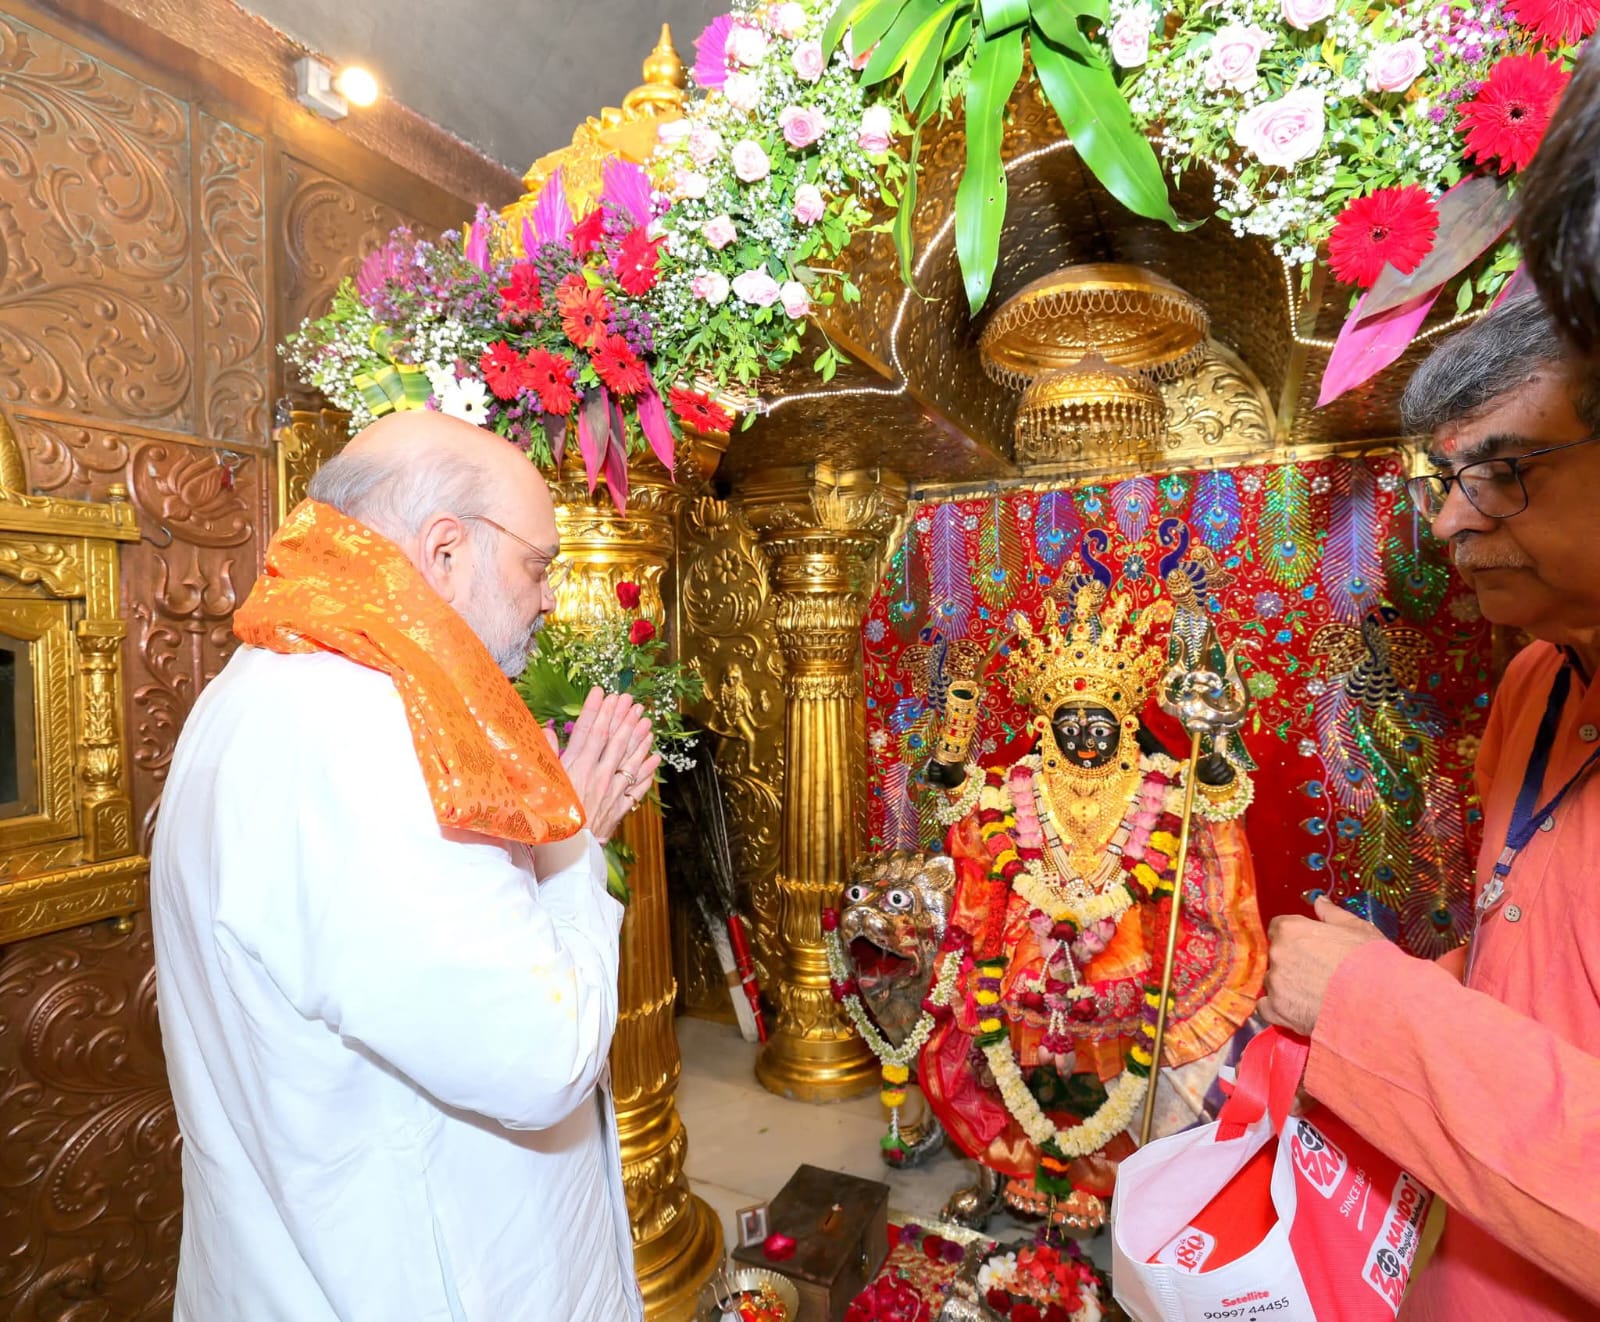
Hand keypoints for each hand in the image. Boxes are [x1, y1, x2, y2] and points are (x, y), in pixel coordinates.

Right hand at [559, 687, 659, 843]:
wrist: (567, 854)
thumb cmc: (548, 820)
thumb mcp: (540, 786)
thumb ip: (545, 757)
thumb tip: (546, 731)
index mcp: (577, 769)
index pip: (590, 732)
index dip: (597, 710)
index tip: (603, 692)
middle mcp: (598, 776)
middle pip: (614, 741)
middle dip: (623, 718)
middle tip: (631, 700)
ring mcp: (612, 792)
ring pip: (630, 760)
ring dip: (640, 739)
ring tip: (647, 721)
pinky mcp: (620, 807)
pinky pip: (638, 786)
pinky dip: (648, 771)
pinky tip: (655, 757)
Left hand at [1257, 897, 1385, 1035]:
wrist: (1379, 1000)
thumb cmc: (1370, 961)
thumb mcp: (1356, 928)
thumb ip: (1331, 913)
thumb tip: (1319, 901)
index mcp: (1291, 929)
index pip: (1279, 929)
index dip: (1295, 939)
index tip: (1309, 949)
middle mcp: (1278, 953)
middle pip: (1276, 956)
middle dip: (1292, 963)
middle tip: (1317, 974)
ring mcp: (1276, 982)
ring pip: (1273, 983)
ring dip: (1287, 987)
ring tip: (1315, 996)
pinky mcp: (1278, 1009)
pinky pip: (1267, 1008)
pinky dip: (1279, 1010)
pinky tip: (1300, 1011)